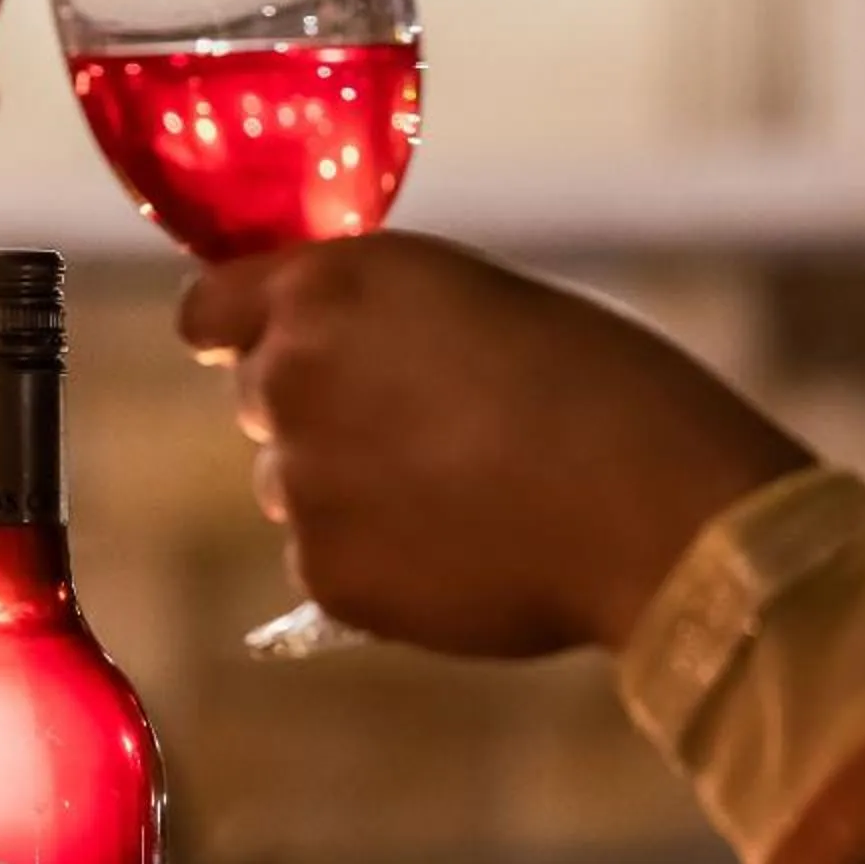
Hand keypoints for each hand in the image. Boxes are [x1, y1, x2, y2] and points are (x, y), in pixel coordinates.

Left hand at [180, 233, 813, 657]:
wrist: (655, 508)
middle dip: (317, 412)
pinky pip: (324, 565)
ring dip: (347, 491)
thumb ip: (380, 322)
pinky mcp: (326, 574)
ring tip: (463, 496)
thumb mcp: (477, 303)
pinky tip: (464, 552)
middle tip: (423, 432)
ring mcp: (301, 484)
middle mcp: (293, 377)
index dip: (236, 331)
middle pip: (259, 399)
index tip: (257, 348)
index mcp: (331, 289)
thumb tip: (334, 364)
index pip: (208, 310)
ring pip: (292, 488)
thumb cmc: (603, 386)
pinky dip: (376, 565)